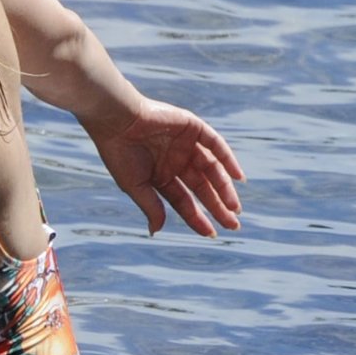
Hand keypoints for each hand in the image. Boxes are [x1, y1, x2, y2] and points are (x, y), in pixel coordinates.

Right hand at [82, 97, 244, 236]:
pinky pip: (215, 145)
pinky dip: (228, 159)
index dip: (197, 218)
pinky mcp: (193, 128)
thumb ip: (150, 206)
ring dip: (224, 188)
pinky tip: (237, 177)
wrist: (117, 120)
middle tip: (233, 224)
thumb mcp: (135, 186)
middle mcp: (176, 162)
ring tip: (234, 207)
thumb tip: (156, 231)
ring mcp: (186, 145)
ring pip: (212, 169)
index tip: (212, 234)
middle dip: (217, 206)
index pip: (184, 201)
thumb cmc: (120, 154)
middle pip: (202, 188)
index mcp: (161, 177)